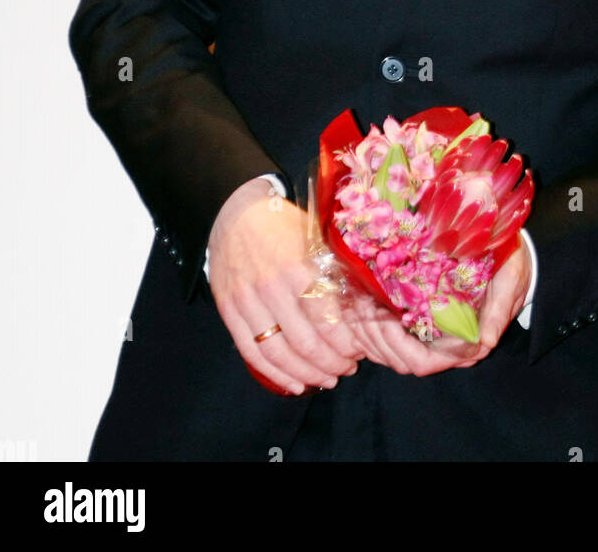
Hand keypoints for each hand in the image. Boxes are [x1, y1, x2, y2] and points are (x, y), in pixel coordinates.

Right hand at [207, 179, 365, 395]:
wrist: (234, 213)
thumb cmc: (283, 225)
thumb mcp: (314, 237)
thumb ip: (335, 268)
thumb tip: (368, 302)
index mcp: (299, 267)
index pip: (328, 320)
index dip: (347, 343)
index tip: (362, 350)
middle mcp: (272, 287)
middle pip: (306, 343)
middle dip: (332, 363)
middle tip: (348, 368)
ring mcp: (248, 301)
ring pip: (279, 354)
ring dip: (306, 374)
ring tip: (327, 379)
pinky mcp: (229, 311)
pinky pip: (252, 353)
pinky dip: (275, 374)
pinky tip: (294, 384)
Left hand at [339, 234, 532, 375]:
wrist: (514, 260)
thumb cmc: (513, 271)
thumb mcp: (510, 284)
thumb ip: (498, 312)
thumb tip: (485, 341)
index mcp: (466, 344)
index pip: (423, 362)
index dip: (398, 347)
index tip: (382, 318)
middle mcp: (445, 345)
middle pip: (399, 359)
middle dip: (375, 336)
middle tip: (358, 305)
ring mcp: (432, 333)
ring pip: (390, 349)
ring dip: (369, 329)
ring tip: (354, 300)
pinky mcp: (424, 317)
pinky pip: (392, 330)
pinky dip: (374, 319)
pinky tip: (361, 298)